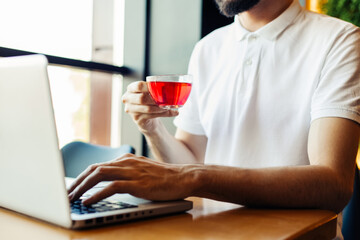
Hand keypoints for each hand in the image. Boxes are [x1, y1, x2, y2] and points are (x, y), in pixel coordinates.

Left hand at [68, 154, 195, 205]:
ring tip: (71, 198)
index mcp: (126, 159)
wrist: (183, 177)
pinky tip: (88, 201)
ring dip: (82, 187)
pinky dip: (97, 194)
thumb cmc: (165, 177)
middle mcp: (126, 162)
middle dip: (77, 182)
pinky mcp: (137, 183)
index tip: (73, 187)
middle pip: (94, 169)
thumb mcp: (143, 171)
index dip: (82, 177)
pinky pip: (111, 187)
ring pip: (99, 175)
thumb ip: (128, 173)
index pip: (98, 166)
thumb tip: (112, 183)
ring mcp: (132, 171)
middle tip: (67, 194)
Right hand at [121, 81, 178, 133]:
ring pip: (148, 109)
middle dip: (156, 99)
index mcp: (130, 89)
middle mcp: (128, 99)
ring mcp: (131, 110)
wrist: (145, 118)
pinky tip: (170, 112)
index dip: (149, 87)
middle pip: (142, 98)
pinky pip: (152, 116)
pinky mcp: (137, 119)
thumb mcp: (148, 93)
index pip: (138, 86)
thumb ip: (154, 90)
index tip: (159, 89)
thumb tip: (171, 89)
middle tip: (166, 100)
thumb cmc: (148, 102)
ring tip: (169, 107)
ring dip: (161, 108)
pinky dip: (163, 114)